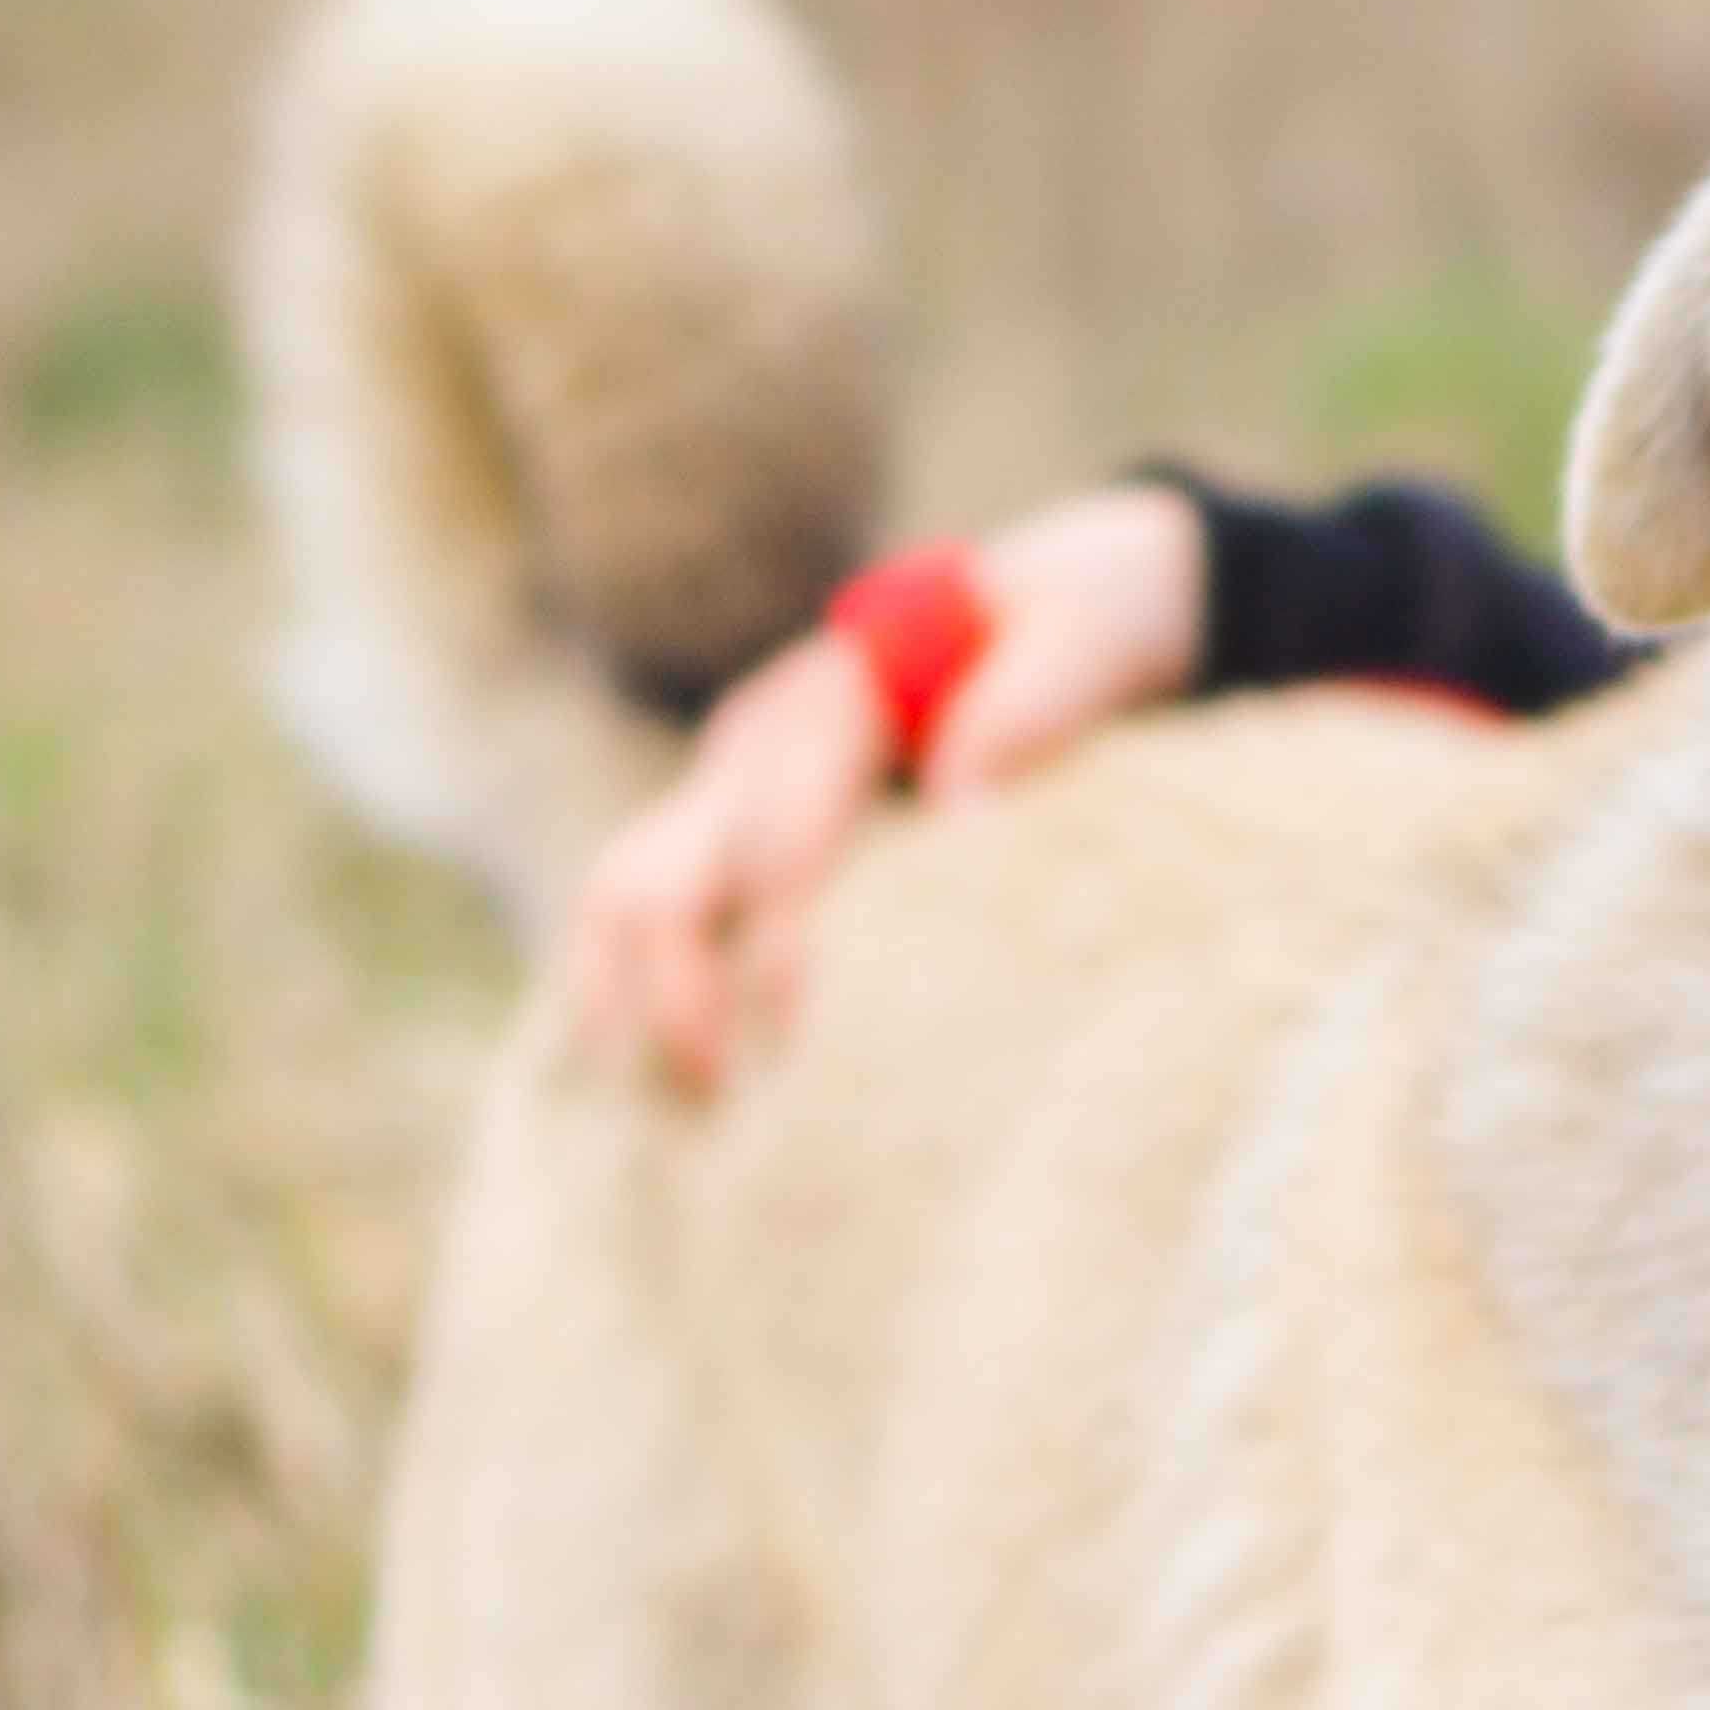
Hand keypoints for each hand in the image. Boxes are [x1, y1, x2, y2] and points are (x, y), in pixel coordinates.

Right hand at [564, 479, 1208, 1091]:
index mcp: (835, 699)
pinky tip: (635, 1075)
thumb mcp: (1084, 639)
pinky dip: (629, 983)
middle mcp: (762, 740)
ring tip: (661, 1110)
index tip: (791, 1034)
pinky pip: (650, 901)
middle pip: (665, 868)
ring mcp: (739, 781)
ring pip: (627, 886)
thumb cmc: (1076, 624)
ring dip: (625, 996)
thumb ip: (1030, 708)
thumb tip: (958, 810)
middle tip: (715, 1099)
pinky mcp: (739, 820)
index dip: (773, 939)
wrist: (1046, 599)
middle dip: (675, 989)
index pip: (772, 833)